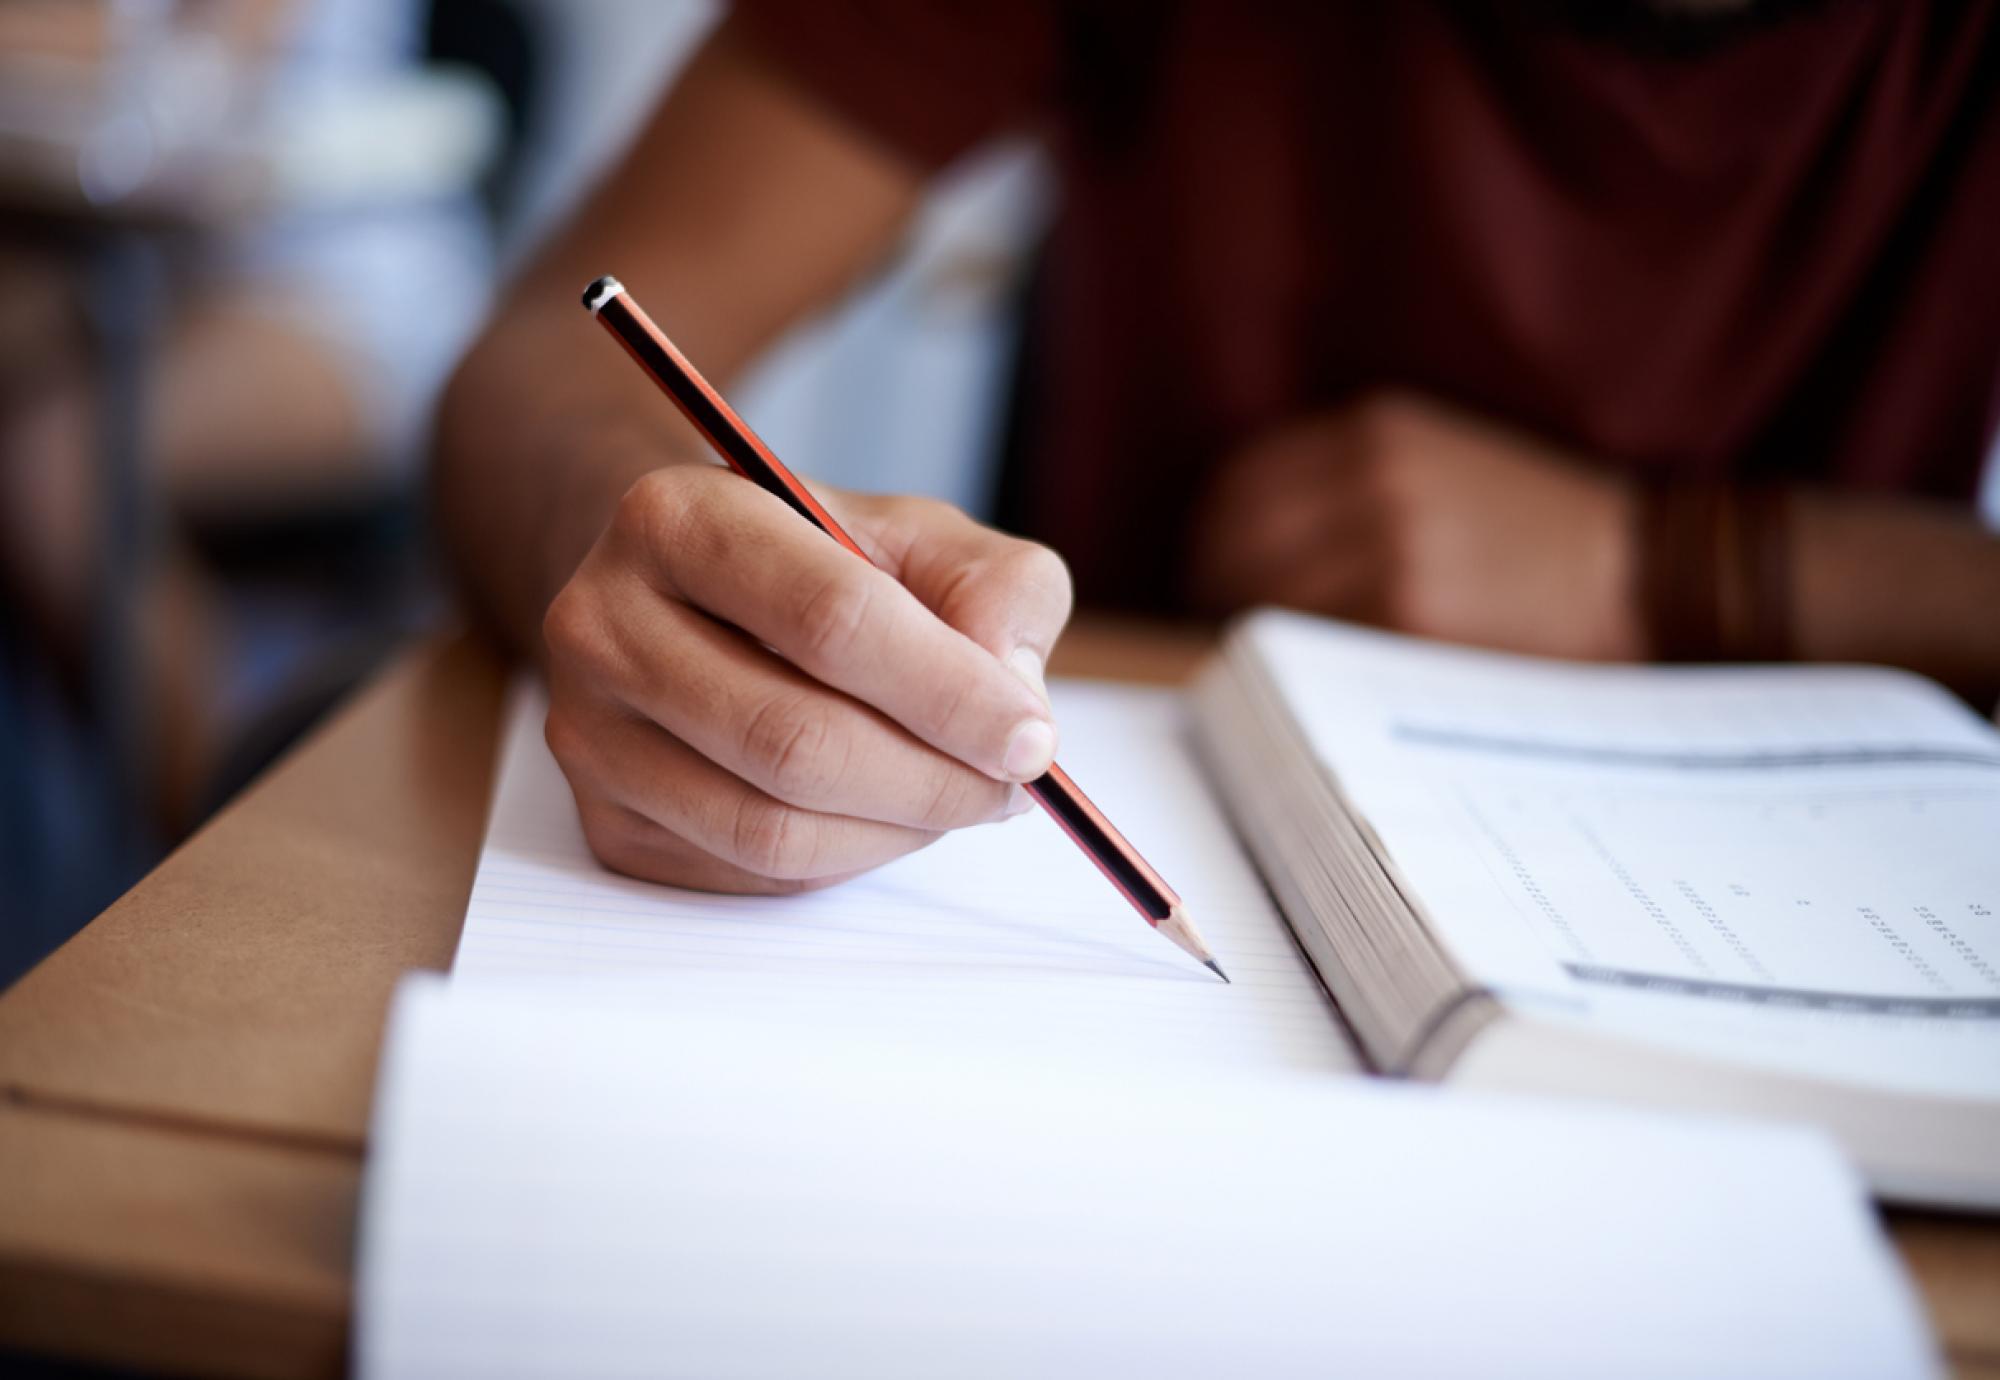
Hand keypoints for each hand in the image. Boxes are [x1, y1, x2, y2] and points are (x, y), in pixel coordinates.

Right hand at [541, 465, 1070, 892]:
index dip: (947, 692)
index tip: (1032, 739)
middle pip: (794, 739)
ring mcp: (590, 731)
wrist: (694, 596)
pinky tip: (883, 812)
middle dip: (933, 779)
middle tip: (1013, 786)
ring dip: (896, 831)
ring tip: (958, 796)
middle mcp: (603, 621)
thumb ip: (995, 588)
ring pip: (770, 826)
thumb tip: (1012, 692)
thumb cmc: (820, 563)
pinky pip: (750, 872)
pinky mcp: (605, 820)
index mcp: (678, 517)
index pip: (829, 619)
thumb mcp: (921, 537)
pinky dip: (846, 857)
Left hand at [1189, 391, 1643, 660]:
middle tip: (1224, 637)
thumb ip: (1347, 485)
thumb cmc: (1539, 534)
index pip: (1237, 485)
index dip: (1212, 541)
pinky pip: (1313, 644)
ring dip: (1250, 637)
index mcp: (1375, 431)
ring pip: (1264, 599)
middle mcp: (1374, 477)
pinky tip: (1312, 684)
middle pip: (1234, 544)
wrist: (1645, 574)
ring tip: (1266, 667)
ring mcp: (1391, 546)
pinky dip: (1297, 667)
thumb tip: (1238, 547)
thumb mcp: (1441, 463)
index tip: (1211, 579)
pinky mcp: (1410, 614)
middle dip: (1217, 594)